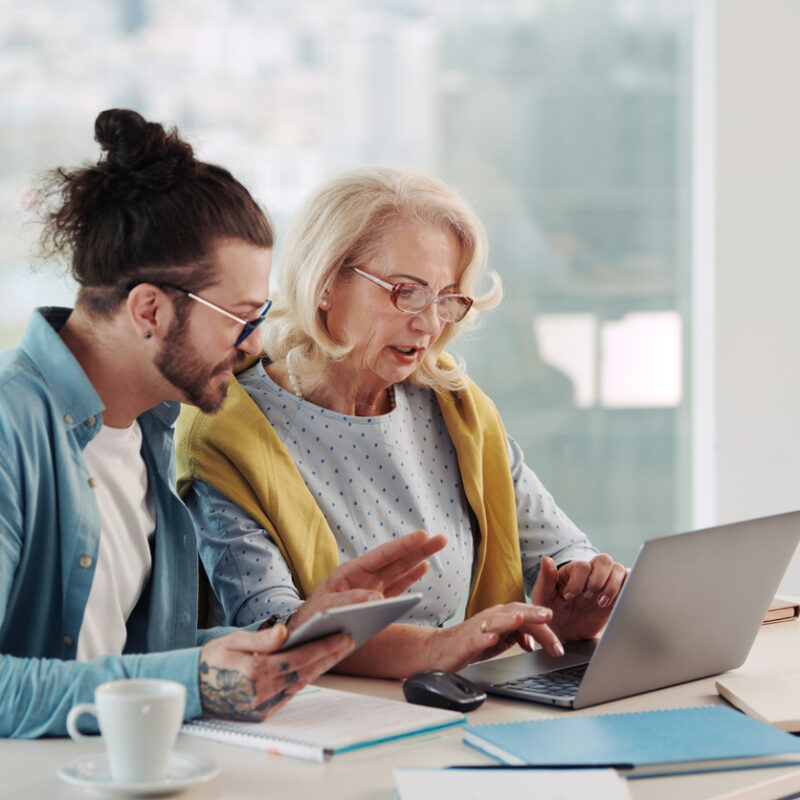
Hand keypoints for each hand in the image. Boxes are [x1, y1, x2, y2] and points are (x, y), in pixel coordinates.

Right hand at [198, 625, 353, 720]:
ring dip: (320, 667)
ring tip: (337, 650)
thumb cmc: (214, 659)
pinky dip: (304, 679)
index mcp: (255, 671)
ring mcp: (262, 706)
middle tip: (349, 640)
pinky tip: (315, 666)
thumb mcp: (234, 640)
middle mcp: (261, 692)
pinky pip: (289, 694)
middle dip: (329, 655)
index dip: (323, 647)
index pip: (299, 657)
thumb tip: (284, 633)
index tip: (343, 636)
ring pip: (299, 683)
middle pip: (304, 671)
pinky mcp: (262, 714)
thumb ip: (261, 638)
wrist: (193, 687)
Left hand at [288, 529, 446, 631]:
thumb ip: (349, 602)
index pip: (382, 556)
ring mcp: (371, 588)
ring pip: (400, 570)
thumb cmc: (313, 618)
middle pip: (396, 560)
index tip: (422, 535)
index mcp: (351, 573)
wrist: (306, 633)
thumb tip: (378, 598)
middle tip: (441, 538)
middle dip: (419, 548)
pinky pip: (397, 587)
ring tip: (438, 545)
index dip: (403, 546)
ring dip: (420, 559)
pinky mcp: (375, 601)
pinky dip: (411, 577)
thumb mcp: (325, 608)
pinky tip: (423, 567)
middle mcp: (364, 577)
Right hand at [430, 603, 563, 672]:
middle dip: (531, 614)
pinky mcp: (465, 642)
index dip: (543, 630)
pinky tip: (493, 638)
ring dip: (508, 619)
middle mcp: (490, 618)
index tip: (558, 648)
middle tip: (549, 616)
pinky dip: (485, 637)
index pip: (526, 618)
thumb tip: (532, 639)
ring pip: (495, 620)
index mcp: (501, 618)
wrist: (438, 650)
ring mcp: (477, 629)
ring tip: (521, 619)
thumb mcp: (498, 640)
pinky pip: (475, 638)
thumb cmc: (468, 643)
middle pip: (514, 611)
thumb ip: (515, 636)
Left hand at [531, 554, 627, 641]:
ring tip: (599, 603)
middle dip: (598, 580)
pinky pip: (629, 584)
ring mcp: (605, 584)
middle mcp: (590, 574)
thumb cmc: (552, 612)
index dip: (578, 581)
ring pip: (619, 569)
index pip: (583, 565)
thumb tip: (545, 558)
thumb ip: (546, 578)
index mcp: (572, 570)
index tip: (569, 597)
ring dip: (611, 586)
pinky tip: (612, 604)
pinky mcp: (616, 597)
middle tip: (588, 597)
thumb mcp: (544, 596)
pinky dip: (626, 589)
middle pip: (604, 560)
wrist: (566, 634)